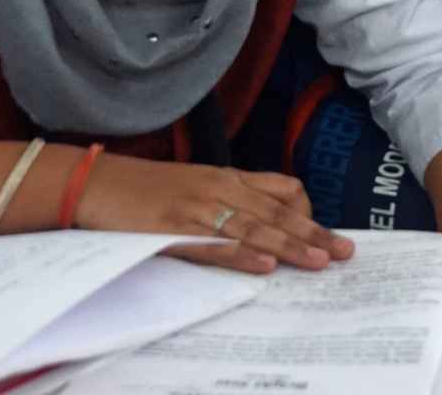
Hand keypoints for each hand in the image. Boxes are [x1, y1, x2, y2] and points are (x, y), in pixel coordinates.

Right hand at [77, 153, 354, 275]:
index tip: (325, 234)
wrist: (96, 182)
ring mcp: (197, 208)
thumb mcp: (199, 182)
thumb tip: (273, 209)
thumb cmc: (147, 187)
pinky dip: (240, 255)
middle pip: (276, 213)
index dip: (306, 213)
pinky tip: (263, 265)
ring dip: (289, 246)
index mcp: (228, 177)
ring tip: (319, 261)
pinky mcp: (172, 227)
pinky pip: (213, 244)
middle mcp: (220, 189)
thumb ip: (235, 193)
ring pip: (254, 228)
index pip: (282, 191)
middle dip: (313, 233)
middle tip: (345, 252)